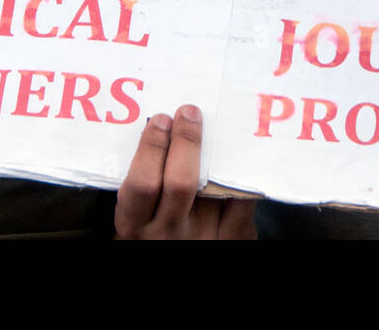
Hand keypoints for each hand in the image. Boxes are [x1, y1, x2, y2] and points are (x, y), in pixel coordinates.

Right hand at [115, 104, 255, 238]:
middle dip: (185, 141)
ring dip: (216, 150)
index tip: (160, 119)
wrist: (179, 265)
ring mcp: (202, 236)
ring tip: (216, 124)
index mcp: (135, 222)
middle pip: (179, 182)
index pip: (141, 184)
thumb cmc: (154, 230)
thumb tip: (159, 127)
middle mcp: (167, 231)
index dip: (152, 147)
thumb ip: (145, 182)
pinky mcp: (230, 239)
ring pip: (214, 188)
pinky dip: (241, 174)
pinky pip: (242, 201)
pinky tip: (238, 154)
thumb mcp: (138, 215)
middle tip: (189, 113)